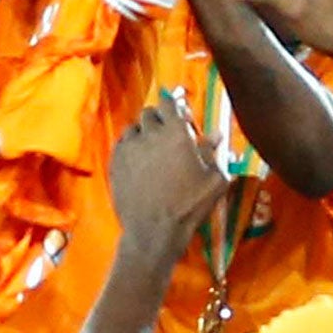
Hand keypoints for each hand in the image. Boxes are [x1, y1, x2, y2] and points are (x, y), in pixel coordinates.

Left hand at [109, 96, 226, 253]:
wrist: (154, 230)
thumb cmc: (189, 205)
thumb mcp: (214, 180)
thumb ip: (214, 152)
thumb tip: (217, 133)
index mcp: (176, 132)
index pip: (169, 102)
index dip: (174, 105)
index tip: (179, 113)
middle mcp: (150, 133)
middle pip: (150, 112)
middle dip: (159, 118)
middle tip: (167, 133)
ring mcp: (129, 147)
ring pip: (134, 128)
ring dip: (143, 132)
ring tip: (152, 148)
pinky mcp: (115, 161)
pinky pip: (121, 144)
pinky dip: (129, 146)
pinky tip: (137, 160)